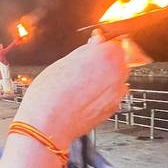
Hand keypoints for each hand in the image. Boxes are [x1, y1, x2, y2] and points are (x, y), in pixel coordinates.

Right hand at [14, 32, 129, 146]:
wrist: (48, 125)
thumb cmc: (49, 95)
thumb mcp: (63, 61)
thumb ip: (86, 50)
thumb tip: (96, 42)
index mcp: (106, 55)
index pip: (114, 43)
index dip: (101, 46)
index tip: (93, 49)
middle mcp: (117, 73)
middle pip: (119, 60)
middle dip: (105, 61)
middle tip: (84, 67)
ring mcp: (117, 92)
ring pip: (117, 77)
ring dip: (105, 77)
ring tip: (83, 83)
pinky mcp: (114, 108)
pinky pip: (113, 94)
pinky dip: (103, 93)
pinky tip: (85, 96)